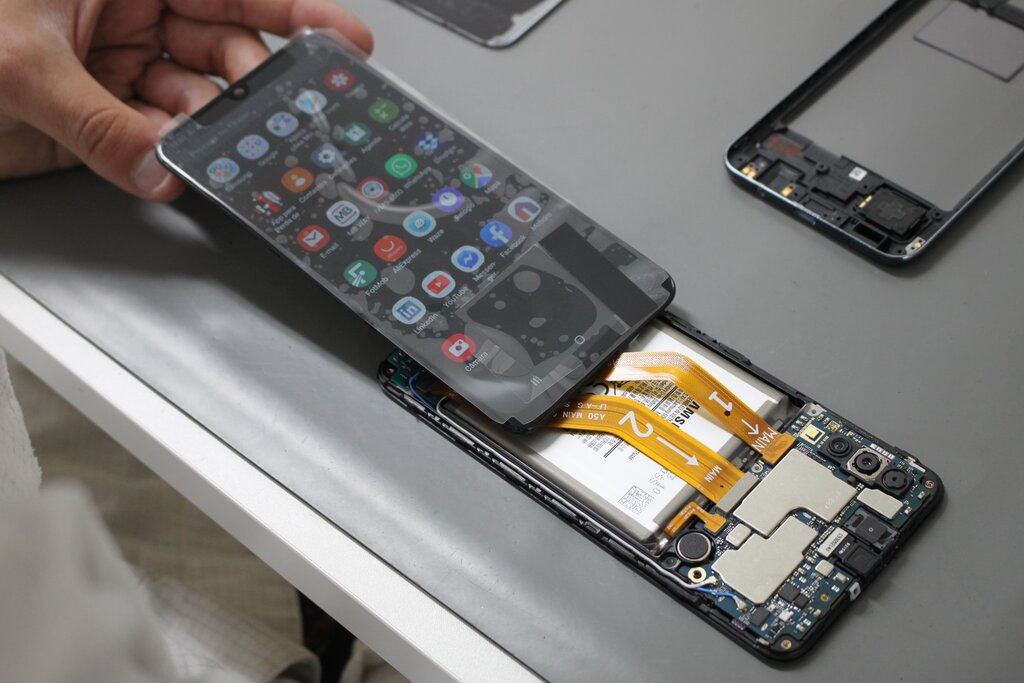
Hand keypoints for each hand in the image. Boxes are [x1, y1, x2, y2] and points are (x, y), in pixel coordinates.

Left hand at [0, 0, 371, 200]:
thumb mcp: (19, 61)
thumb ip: (97, 121)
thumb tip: (159, 169)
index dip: (294, 10)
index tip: (342, 40)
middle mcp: (128, 13)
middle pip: (223, 49)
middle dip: (257, 85)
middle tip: (291, 118)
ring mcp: (117, 68)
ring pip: (196, 102)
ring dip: (218, 131)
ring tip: (240, 153)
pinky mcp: (101, 117)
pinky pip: (156, 139)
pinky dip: (176, 159)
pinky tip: (188, 167)